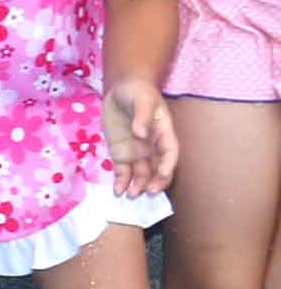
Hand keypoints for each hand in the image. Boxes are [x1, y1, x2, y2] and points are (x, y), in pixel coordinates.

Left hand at [106, 80, 179, 198]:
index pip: (170, 151)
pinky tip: (118, 192)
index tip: (162, 173)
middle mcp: (153, 147)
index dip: (168, 163)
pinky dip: (121, 182)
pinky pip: (123, 172)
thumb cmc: (137, 93)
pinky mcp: (121, 155)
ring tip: (131, 196)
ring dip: (138, 186)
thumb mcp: (141, 100)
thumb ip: (142, 116)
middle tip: (148, 192)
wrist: (120, 92)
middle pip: (158, 168)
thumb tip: (140, 133)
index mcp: (164, 133)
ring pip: (141, 174)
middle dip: (155, 181)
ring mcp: (137, 152)